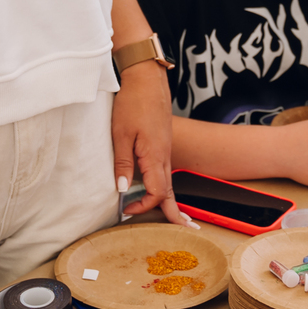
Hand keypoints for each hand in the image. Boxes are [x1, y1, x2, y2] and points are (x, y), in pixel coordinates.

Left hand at [110, 62, 185, 225]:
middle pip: (170, 191)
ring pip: (170, 181)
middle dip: (176, 213)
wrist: (147, 78)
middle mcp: (165, 155)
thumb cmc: (133, 103)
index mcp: (155, 156)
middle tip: (187, 230)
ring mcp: (165, 149)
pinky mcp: (162, 142)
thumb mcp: (120, 133)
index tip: (128, 209)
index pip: (156, 192)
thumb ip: (122, 162)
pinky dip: (166, 185)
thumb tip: (121, 188)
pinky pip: (166, 170)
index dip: (144, 205)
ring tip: (179, 217)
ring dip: (171, 200)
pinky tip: (163, 189)